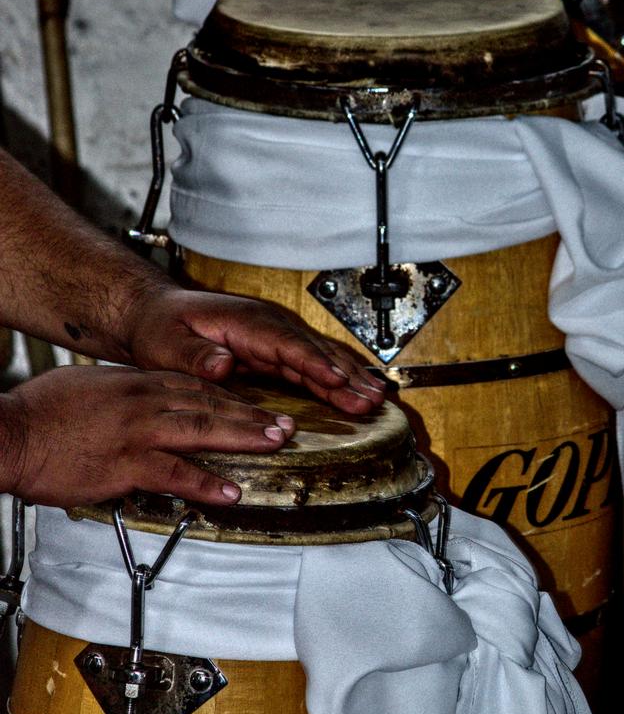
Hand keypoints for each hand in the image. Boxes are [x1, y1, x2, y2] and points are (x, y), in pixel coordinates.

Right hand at [0, 365, 295, 507]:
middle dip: (252, 413)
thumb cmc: (41, 413)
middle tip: (286, 423)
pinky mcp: (126, 463)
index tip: (258, 404)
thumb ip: (123, 394)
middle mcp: (143, 402)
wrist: (11, 433)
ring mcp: (137, 432)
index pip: (195, 386)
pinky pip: (175, 473)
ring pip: (202, 430)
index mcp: (135, 383)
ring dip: (243, 437)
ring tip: (275, 445)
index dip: (232, 396)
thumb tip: (142, 400)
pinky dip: (206, 482)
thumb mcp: (88, 386)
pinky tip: (230, 490)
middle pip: (209, 404)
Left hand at [122, 285, 384, 413]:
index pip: (286, 343)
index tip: (337, 379)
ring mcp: (275, 337)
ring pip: (321, 357)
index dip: (314, 362)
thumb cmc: (160, 327)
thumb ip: (194, 355)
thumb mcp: (165, 343)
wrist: (157, 314)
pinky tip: (356, 393)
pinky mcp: (276, 351)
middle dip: (345, 374)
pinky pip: (313, 365)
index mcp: (245, 322)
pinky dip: (337, 379)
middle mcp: (267, 326)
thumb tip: (221, 363)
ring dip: (349, 377)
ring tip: (377, 399)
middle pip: (314, 350)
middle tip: (371, 397)